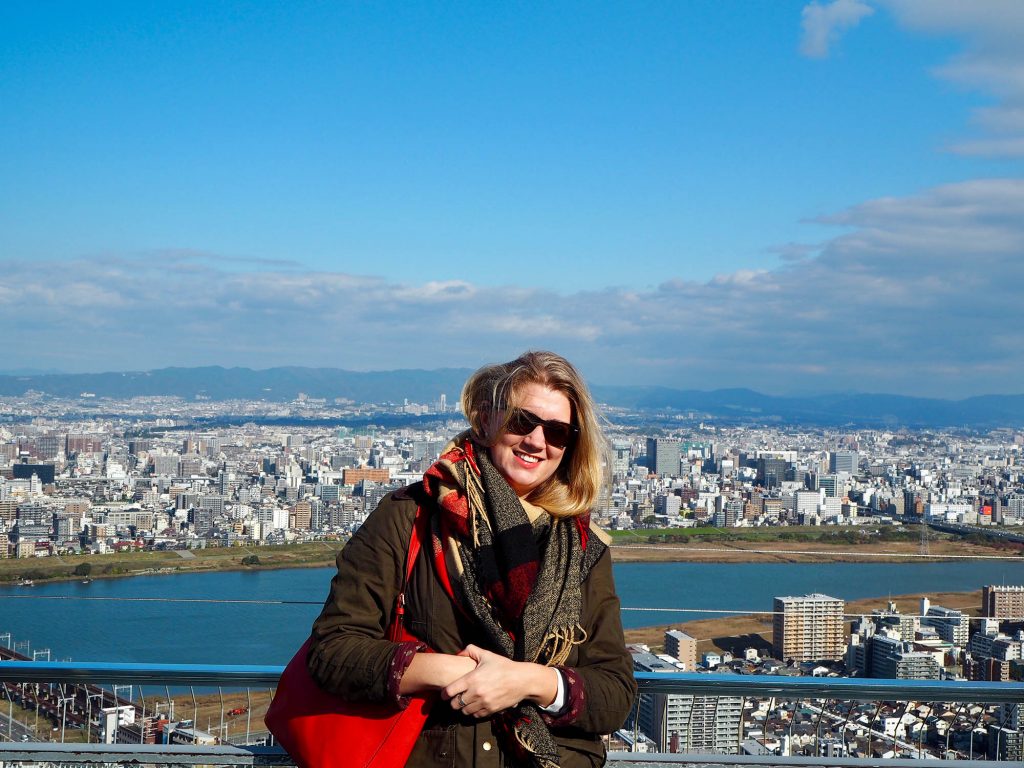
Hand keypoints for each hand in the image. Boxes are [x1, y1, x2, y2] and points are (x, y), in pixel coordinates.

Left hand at [442, 645, 556, 717]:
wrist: (522, 680)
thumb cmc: (504, 666)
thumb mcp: (487, 655)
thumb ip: (471, 650)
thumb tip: (459, 653)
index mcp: (472, 678)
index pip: (450, 691)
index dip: (444, 693)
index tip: (444, 694)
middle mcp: (476, 692)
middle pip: (455, 704)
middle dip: (453, 702)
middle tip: (455, 698)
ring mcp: (484, 703)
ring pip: (465, 711)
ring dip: (463, 708)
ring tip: (465, 702)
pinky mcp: (491, 710)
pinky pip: (476, 715)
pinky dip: (473, 712)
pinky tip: (475, 706)